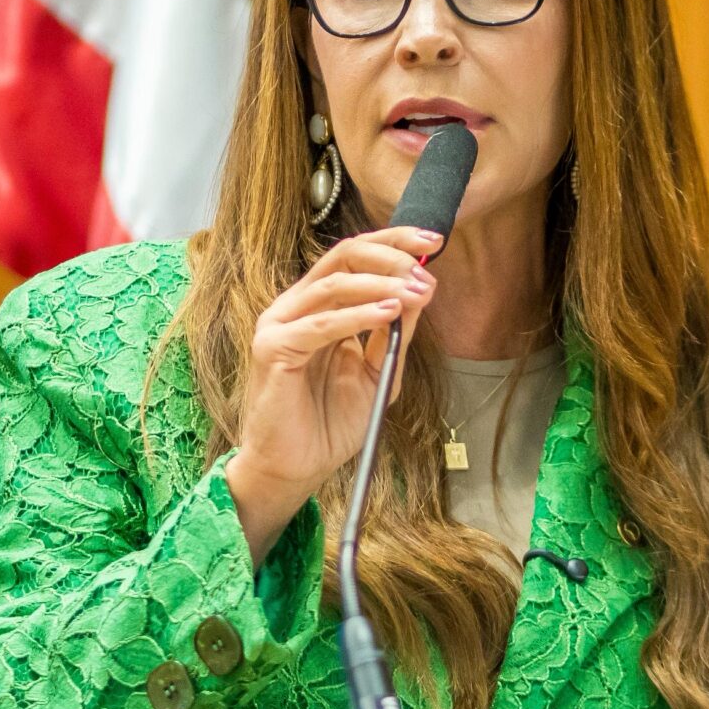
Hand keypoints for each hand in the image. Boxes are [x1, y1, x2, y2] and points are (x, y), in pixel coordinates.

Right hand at [225, 227, 442, 562]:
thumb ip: (395, 334)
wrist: (298, 467)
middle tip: (425, 267)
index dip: (395, 243)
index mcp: (320, 305)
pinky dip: (357, 315)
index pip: (355, 256)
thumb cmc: (331, 423)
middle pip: (343, 256)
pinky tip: (388, 313)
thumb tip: (423, 288)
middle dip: (390, 255)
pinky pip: (321, 324)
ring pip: (334, 284)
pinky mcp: (273, 349)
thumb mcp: (378, 372)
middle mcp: (297, 306)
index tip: (434, 241)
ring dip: (381, 284)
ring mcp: (281, 324)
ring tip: (416, 290)